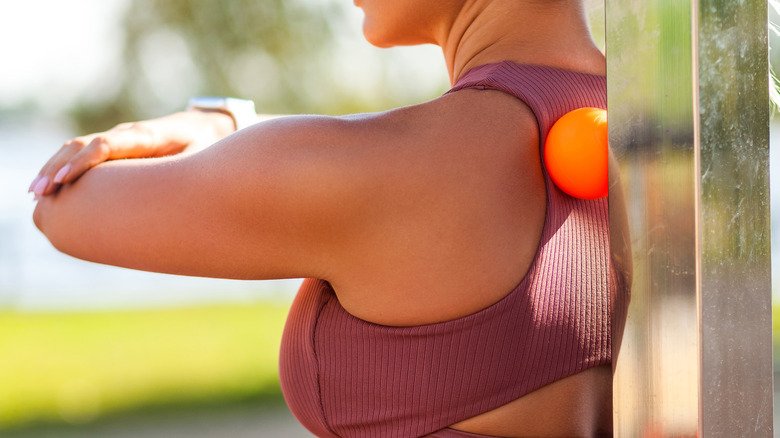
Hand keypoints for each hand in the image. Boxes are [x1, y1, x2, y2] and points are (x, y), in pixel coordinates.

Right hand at [28, 110, 234, 197]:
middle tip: (41, 192)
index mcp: (147, 136)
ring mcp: (116, 137)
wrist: (202, 127)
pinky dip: (60, 166)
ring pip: (75, 147)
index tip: (66, 179)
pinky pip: (79, 152)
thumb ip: (187, 172)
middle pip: (83, 144)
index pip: (108, 144)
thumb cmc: (203, 146)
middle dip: (59, 167)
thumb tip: (181, 195)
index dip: (85, 161)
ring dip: (53, 168)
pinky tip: (46, 187)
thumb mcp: (201, 157)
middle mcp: (126, 133)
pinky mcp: (112, 145)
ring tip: (35, 193)